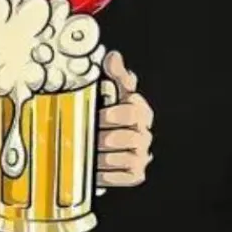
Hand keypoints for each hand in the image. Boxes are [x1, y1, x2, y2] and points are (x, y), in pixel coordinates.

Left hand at [97, 50, 153, 188]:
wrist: (97, 147)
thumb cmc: (103, 115)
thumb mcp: (107, 93)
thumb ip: (112, 75)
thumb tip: (113, 56)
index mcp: (139, 111)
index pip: (136, 110)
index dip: (119, 113)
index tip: (104, 115)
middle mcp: (143, 133)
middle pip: (131, 136)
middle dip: (107, 136)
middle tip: (90, 136)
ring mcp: (141, 155)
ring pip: (127, 157)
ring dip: (105, 156)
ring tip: (88, 153)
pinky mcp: (135, 173)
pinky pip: (125, 176)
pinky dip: (108, 174)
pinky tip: (94, 169)